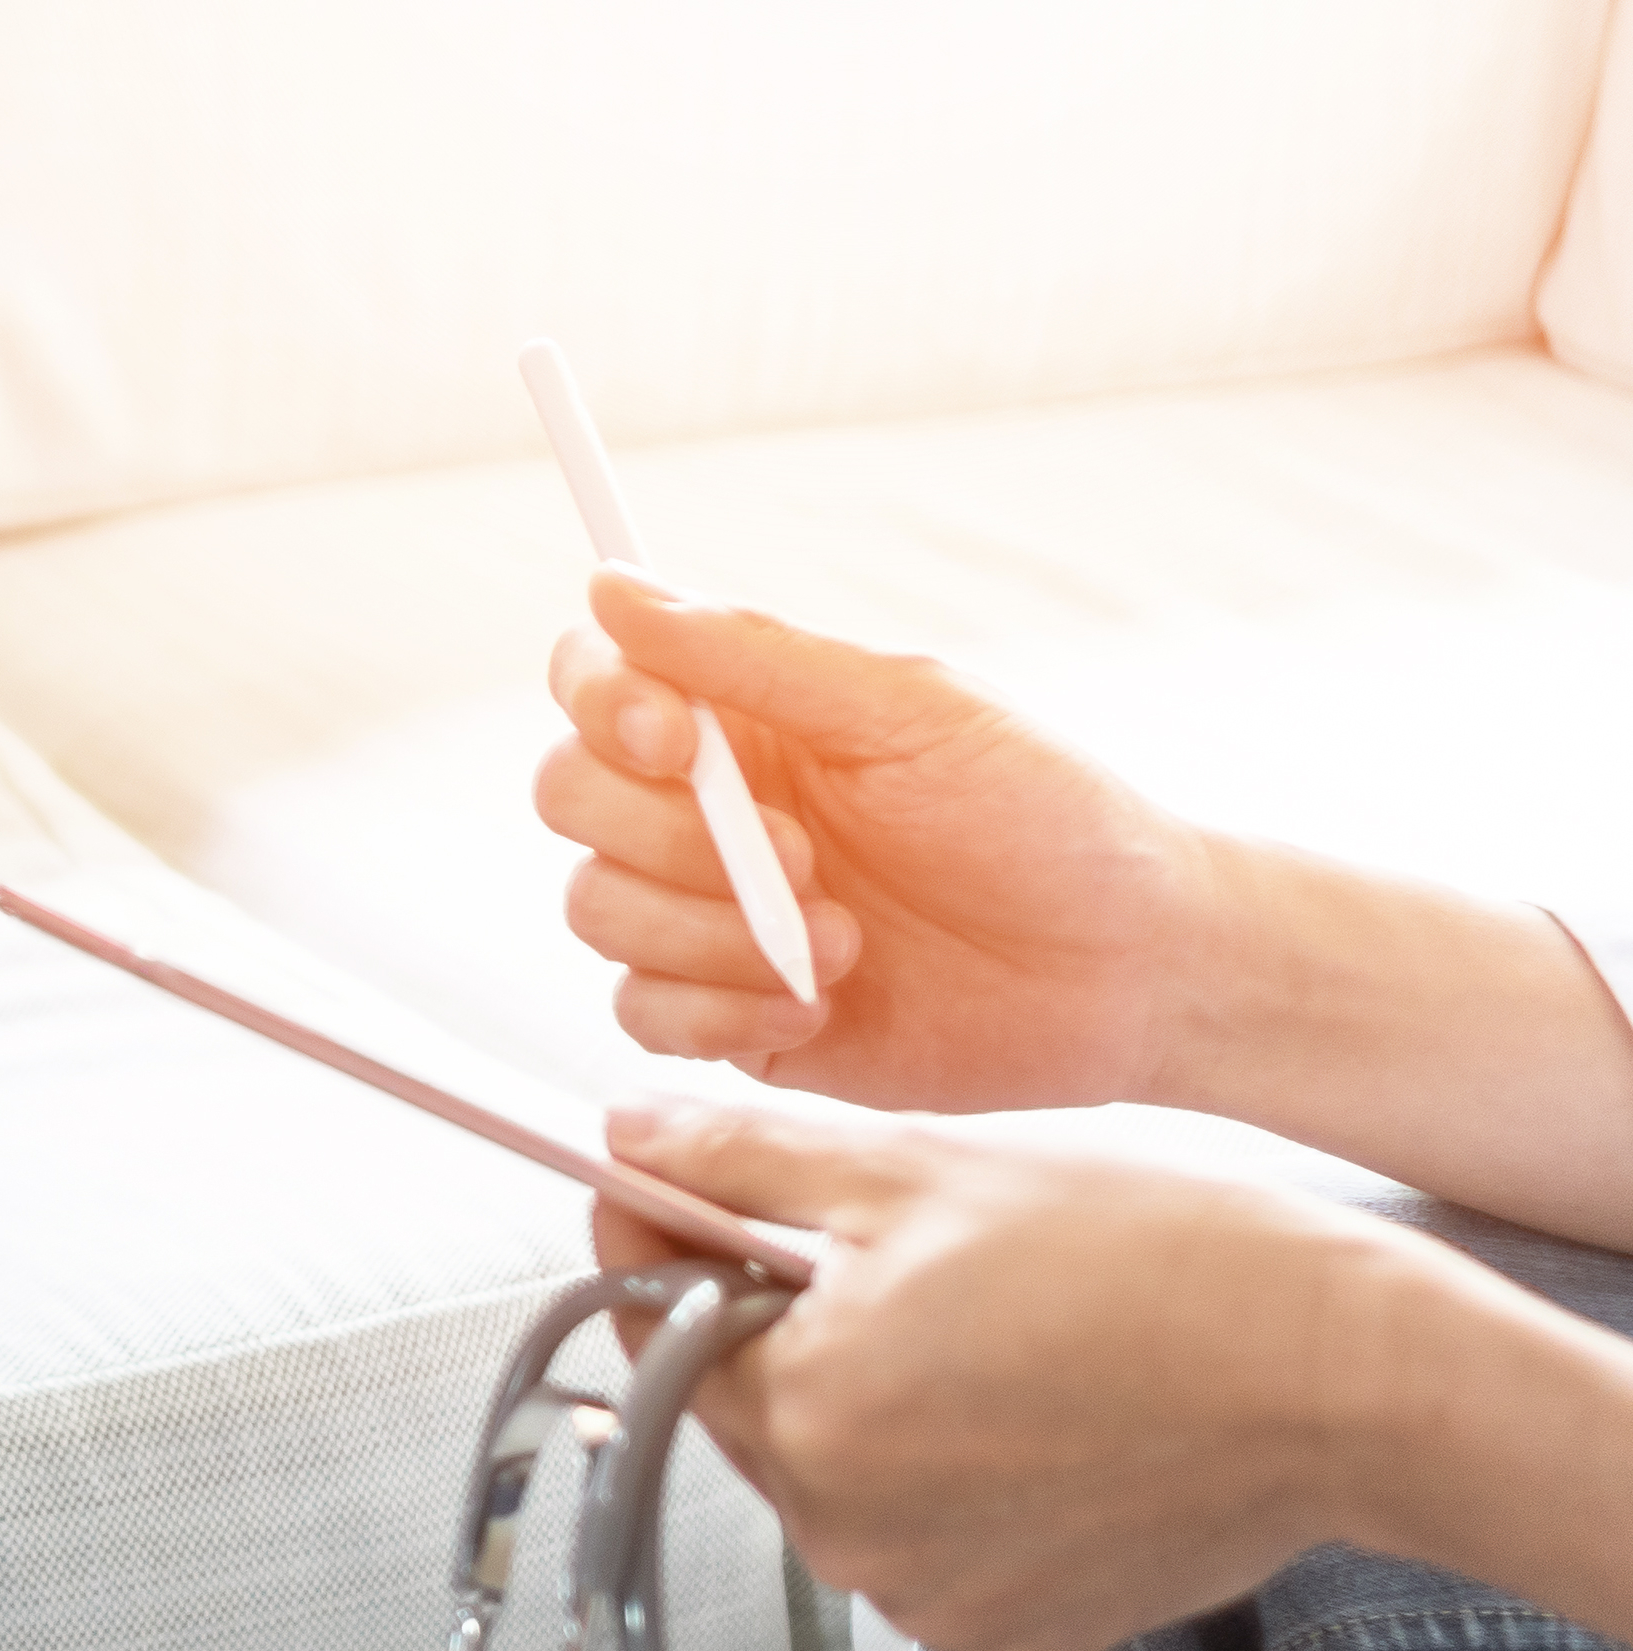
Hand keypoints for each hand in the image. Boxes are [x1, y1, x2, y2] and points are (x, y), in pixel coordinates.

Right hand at [534, 566, 1216, 1109]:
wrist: (1129, 973)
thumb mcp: (911, 712)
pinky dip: (718, 1012)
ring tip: (838, 938)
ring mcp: (708, 918)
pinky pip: (641, 1015)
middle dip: (662, 835)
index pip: (594, 681)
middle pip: (568, 799)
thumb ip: (754, 653)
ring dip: (705, 931)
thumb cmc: (1047, 822)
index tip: (674, 739)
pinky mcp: (727, 1018)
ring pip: (595, 911)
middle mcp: (708, 812)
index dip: (601, 705)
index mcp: (746, 722)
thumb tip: (616, 586)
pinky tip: (816, 1006)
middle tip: (793, 853)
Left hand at [593, 1099, 1429, 1650]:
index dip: (661, 1247)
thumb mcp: (922, 1173)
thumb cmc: (1145, 1257)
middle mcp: (843, 1534)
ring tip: (989, 1331)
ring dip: (871, 1404)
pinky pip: (930, 1549)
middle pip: (750, 1410)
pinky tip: (1040, 1420)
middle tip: (879, 1245)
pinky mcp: (1009, 1642)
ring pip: (840, 1480)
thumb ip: (749, 1161)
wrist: (1345, 1380)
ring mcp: (928, 1601)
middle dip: (781, 1327)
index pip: (660, 1328)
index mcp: (802, 1415)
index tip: (678, 1187)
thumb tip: (623, 1134)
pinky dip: (955, 1486)